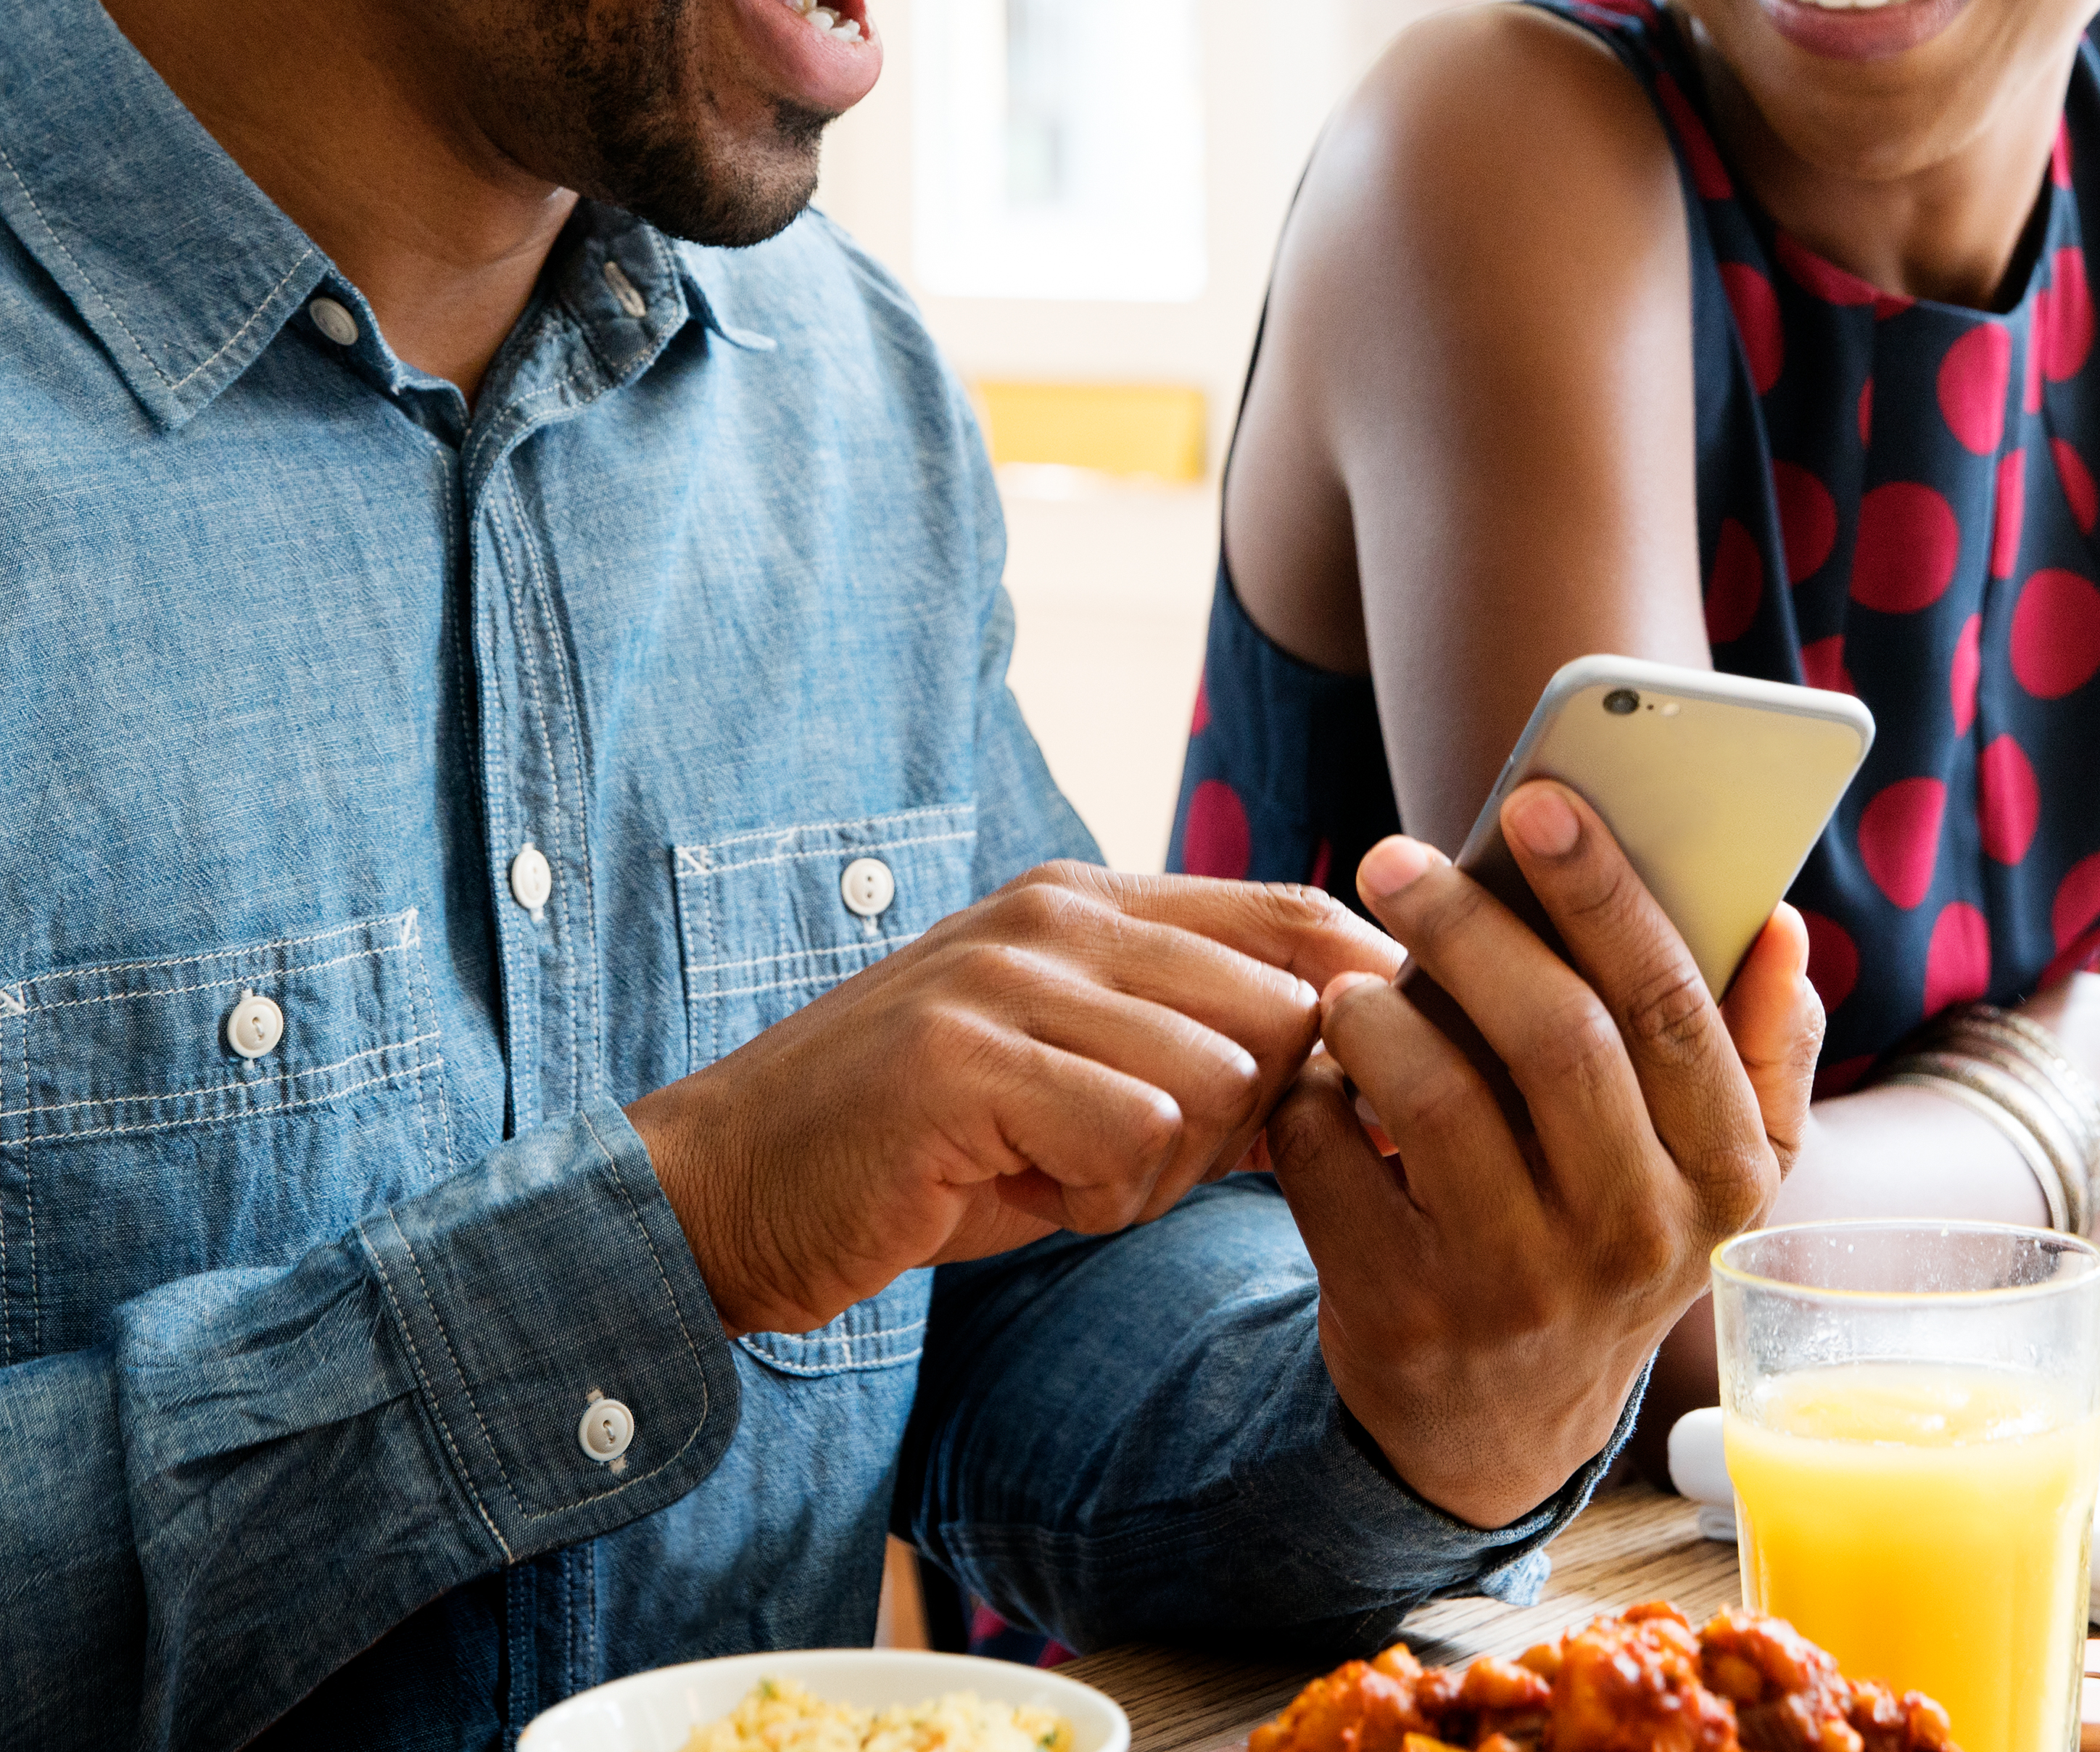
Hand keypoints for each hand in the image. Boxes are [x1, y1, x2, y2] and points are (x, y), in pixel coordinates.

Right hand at [629, 865, 1400, 1338]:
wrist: (727, 1191)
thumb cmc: (921, 1151)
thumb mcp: (1077, 1077)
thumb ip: (1200, 1051)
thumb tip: (1367, 1067)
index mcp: (1089, 900)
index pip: (1294, 915)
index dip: (1365, 1002)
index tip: (1372, 1100)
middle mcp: (1055, 913)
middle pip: (1278, 1006)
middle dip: (1244, 1123)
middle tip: (1137, 1166)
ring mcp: (1006, 976)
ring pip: (1215, 1077)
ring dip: (1163, 1171)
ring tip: (1065, 1178)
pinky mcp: (964, 1057)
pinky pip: (1133, 1135)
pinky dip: (1100, 1199)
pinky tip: (1023, 1194)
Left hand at [1266, 784, 1821, 1526]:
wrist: (1502, 1422)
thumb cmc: (1607, 1228)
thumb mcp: (1708, 1166)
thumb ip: (1755, 1046)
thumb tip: (1782, 924)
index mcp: (1729, 1177)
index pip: (1674, 1006)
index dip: (1606, 892)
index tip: (1539, 798)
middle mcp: (1640, 1238)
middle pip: (1557, 1038)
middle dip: (1469, 923)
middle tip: (1394, 855)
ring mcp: (1522, 1287)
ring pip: (1439, 1098)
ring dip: (1379, 1014)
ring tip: (1353, 988)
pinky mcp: (1407, 1317)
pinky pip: (1334, 1165)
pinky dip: (1311, 1100)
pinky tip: (1319, 1086)